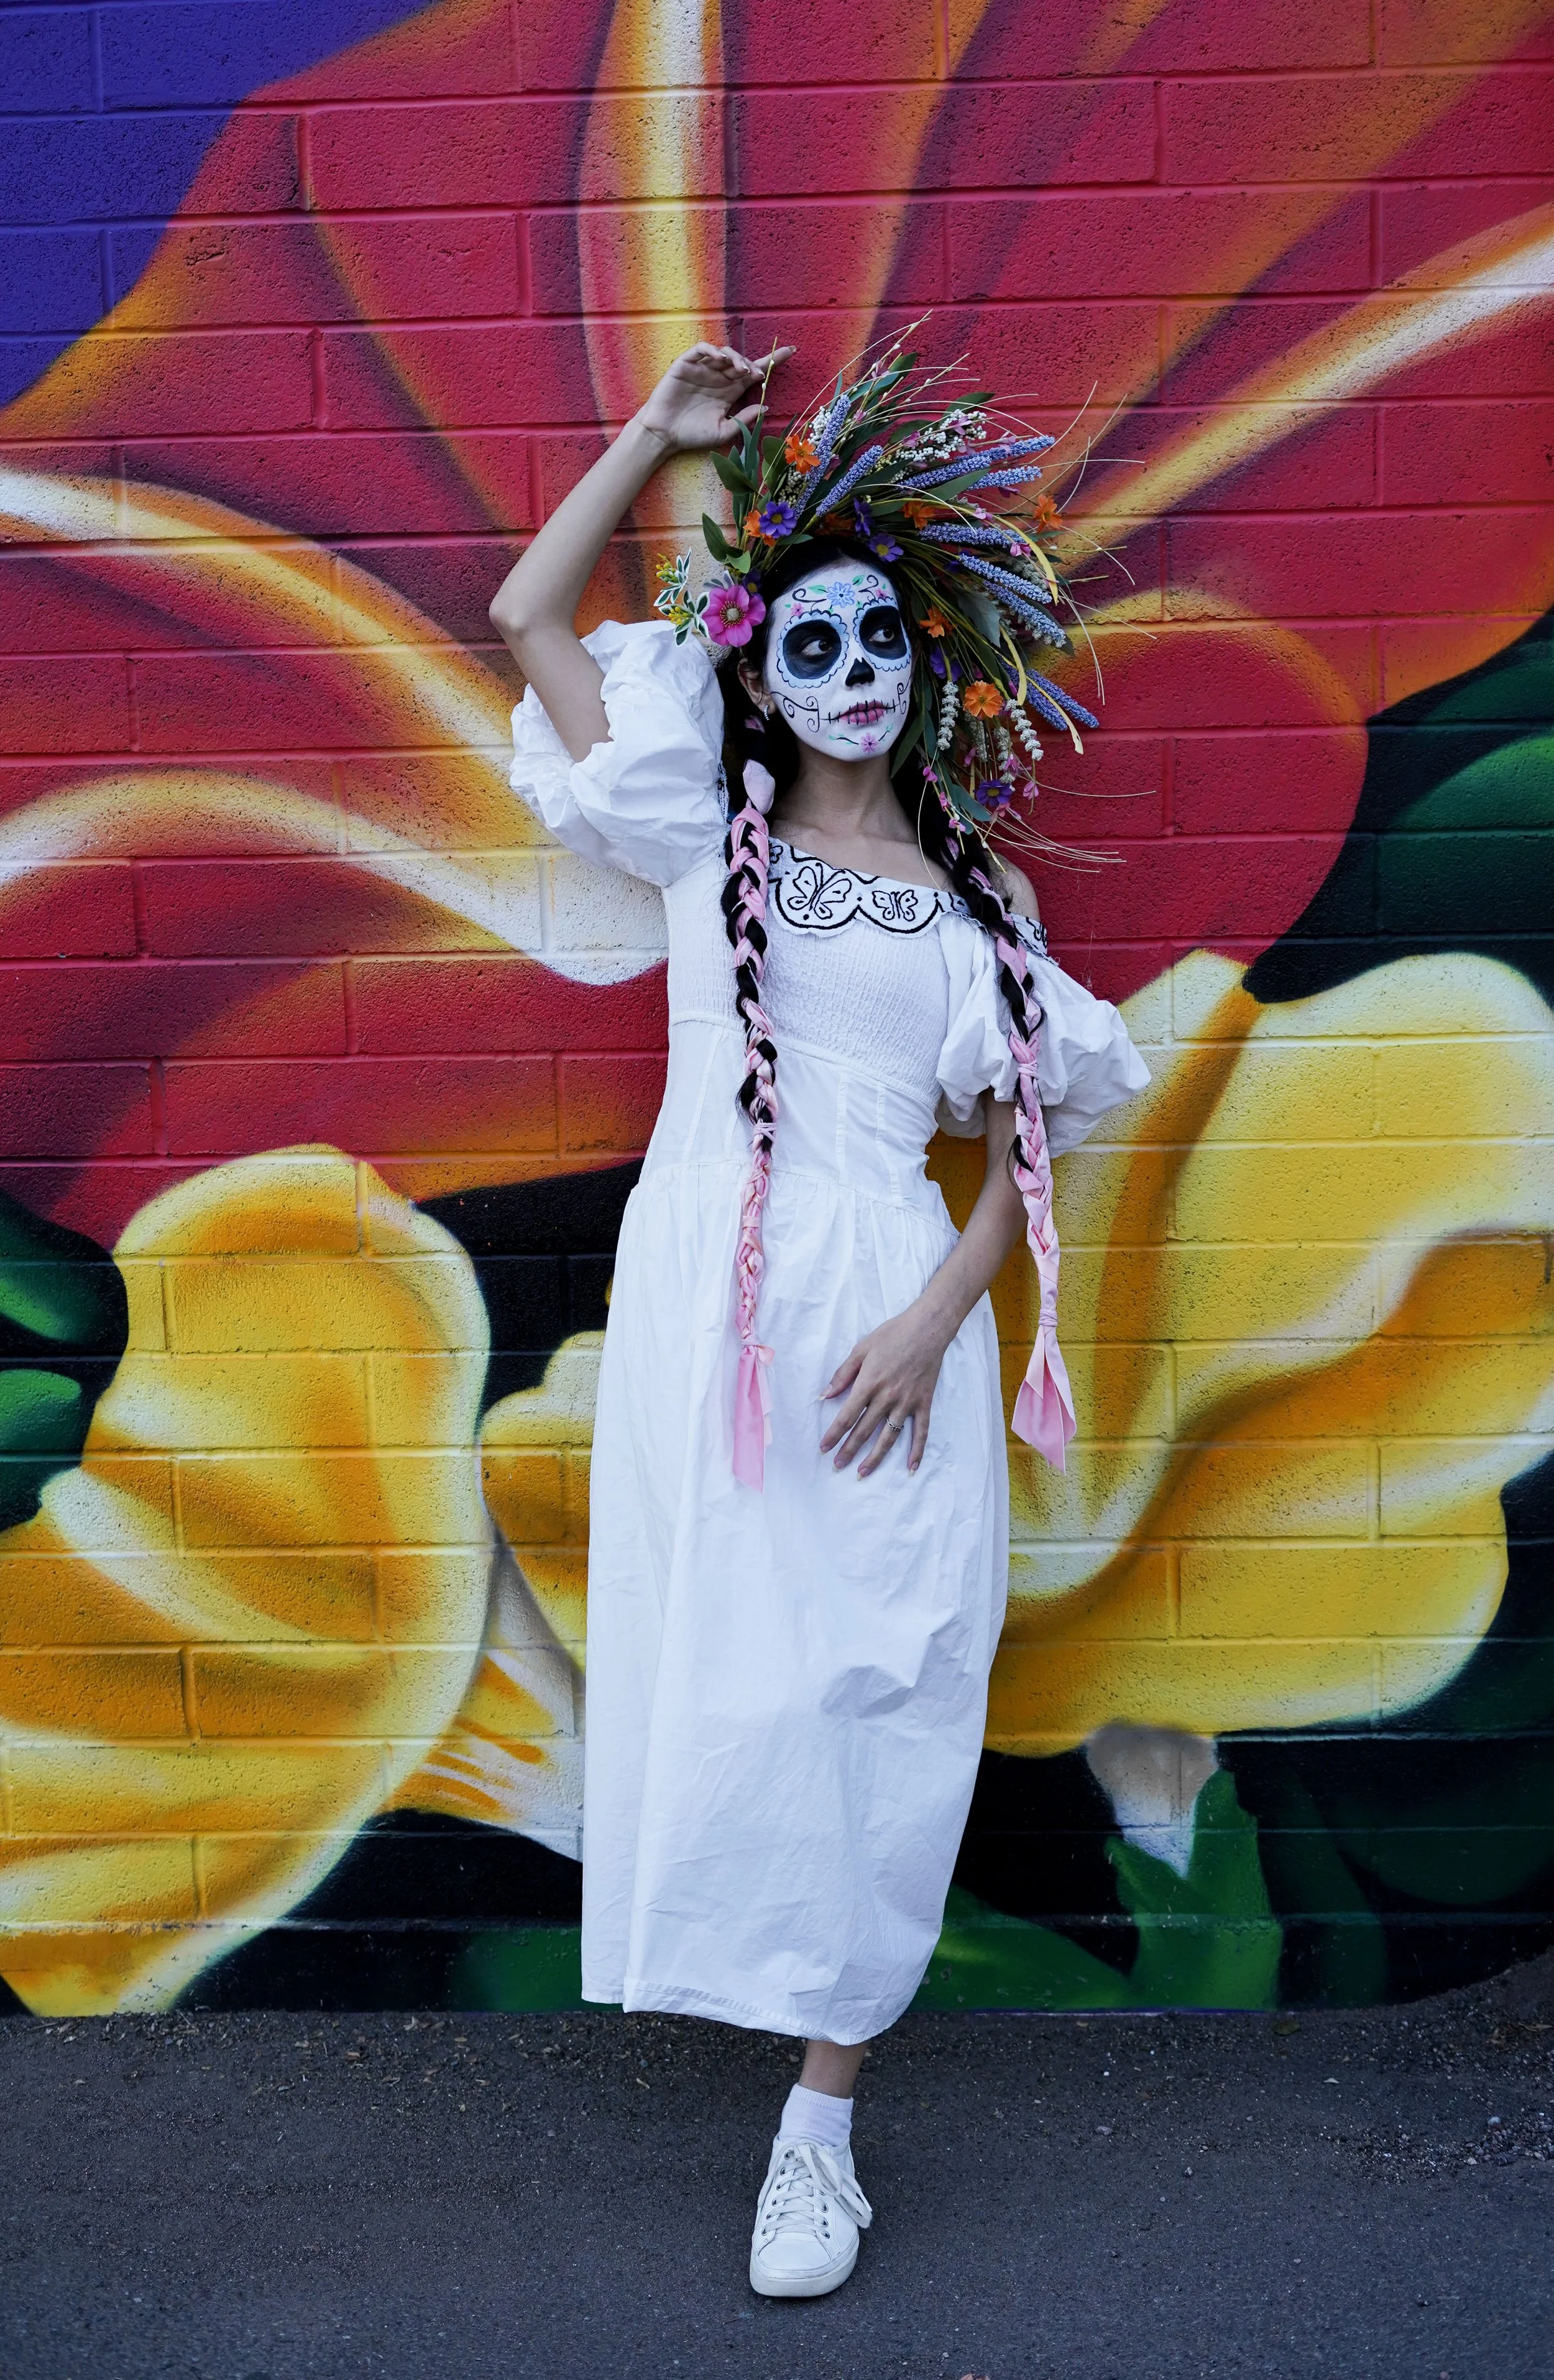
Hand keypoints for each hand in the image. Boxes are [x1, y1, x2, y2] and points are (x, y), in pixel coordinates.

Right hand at [634, 342, 794, 456]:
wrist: (664, 434)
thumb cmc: (692, 434)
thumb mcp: (723, 430)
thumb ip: (744, 419)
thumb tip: (766, 407)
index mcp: (729, 391)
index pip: (754, 372)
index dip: (772, 361)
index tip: (791, 351)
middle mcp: (718, 377)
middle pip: (741, 361)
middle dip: (753, 363)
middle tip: (758, 374)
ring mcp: (703, 369)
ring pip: (724, 353)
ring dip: (736, 357)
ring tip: (741, 370)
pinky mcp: (686, 365)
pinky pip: (701, 349)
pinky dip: (713, 351)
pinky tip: (721, 360)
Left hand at [820, 1298, 954, 1478]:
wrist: (928, 1328)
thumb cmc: (892, 1334)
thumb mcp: (861, 1349)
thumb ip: (842, 1374)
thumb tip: (824, 1395)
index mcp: (869, 1383)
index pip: (847, 1416)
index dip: (834, 1434)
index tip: (824, 1448)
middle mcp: (887, 1397)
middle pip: (864, 1431)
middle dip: (849, 1450)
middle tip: (837, 1466)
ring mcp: (907, 1403)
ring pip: (889, 1437)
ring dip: (875, 1457)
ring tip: (863, 1472)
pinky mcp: (923, 1403)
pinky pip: (921, 1432)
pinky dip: (917, 1451)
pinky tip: (911, 1467)